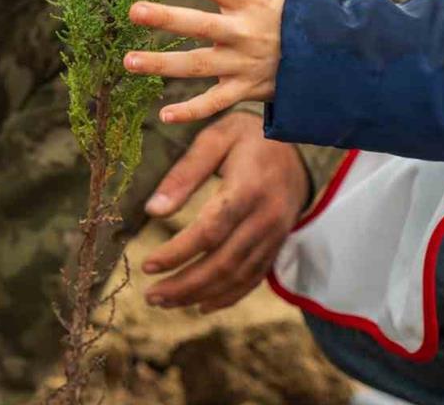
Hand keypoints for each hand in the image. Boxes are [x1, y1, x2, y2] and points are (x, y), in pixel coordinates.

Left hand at [125, 0, 285, 123]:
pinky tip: (164, 115)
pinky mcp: (245, 89)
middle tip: (133, 11)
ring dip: (162, 64)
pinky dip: (191, 112)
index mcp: (248, 1)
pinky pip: (215, 103)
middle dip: (166, 18)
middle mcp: (243, 32)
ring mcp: (242, 63)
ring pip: (198, 65)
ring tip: (128, 61)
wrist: (327, 54)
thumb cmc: (290, 11)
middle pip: (199, 25)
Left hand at [142, 111, 308, 312]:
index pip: (211, 231)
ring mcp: (276, 235)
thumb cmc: (247, 137)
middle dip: (185, 284)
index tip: (148, 265)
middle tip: (151, 295)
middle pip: (224, 262)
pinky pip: (253, 278)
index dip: (178, 252)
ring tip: (165, 301)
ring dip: (199, 295)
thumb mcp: (214, 139)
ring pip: (237, 276)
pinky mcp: (277, 244)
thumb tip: (152, 210)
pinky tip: (200, 305)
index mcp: (249, 188)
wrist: (295, 142)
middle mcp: (266, 217)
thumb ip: (184, 173)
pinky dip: (227, 297)